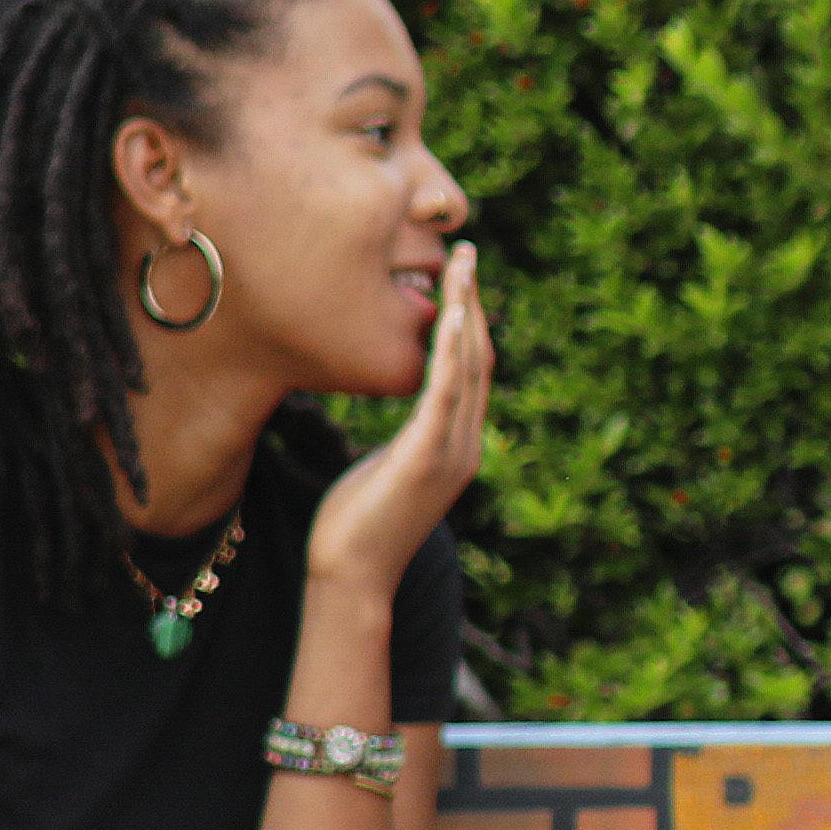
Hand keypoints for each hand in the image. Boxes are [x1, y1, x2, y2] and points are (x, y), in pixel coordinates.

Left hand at [307, 245, 494, 608]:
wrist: (351, 575)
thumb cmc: (355, 525)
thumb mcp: (387, 467)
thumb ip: (404, 441)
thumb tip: (401, 423)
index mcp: (455, 445)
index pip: (471, 371)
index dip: (469, 320)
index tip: (458, 277)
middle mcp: (464, 444)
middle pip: (479, 358)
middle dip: (473, 301)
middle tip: (465, 253)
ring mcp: (452, 452)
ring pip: (469, 366)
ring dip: (467, 311)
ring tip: (460, 266)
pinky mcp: (428, 457)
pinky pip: (446, 391)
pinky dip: (451, 349)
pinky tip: (449, 314)